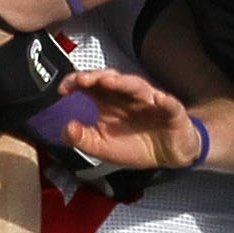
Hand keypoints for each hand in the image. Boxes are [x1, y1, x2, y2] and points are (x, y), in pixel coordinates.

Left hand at [57, 67, 207, 170]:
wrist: (166, 155)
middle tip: (82, 80)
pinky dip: (164, 101)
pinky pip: (168, 104)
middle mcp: (127, 96)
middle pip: (111, 80)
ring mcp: (149, 101)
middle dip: (96, 77)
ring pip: (136, 86)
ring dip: (123, 83)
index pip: (90, 85)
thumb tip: (67, 128)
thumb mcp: (102, 147)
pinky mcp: (170, 112)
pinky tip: (159, 100)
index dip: (76, 82)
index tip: (62, 90)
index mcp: (109, 102)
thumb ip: (82, 139)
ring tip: (109, 82)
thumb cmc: (134, 145)